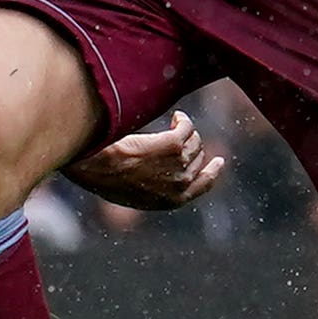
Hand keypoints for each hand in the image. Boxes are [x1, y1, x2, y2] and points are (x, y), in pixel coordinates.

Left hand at [65, 110, 227, 211]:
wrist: (99, 167)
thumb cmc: (108, 177)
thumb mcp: (135, 190)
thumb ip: (153, 185)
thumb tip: (161, 171)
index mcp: (172, 201)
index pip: (203, 186)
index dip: (212, 172)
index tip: (218, 161)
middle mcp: (180, 186)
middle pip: (198, 159)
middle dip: (192, 145)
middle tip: (178, 134)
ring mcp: (178, 165)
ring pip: (194, 142)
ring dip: (187, 130)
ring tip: (176, 122)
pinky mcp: (173, 145)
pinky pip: (187, 128)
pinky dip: (183, 120)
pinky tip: (176, 117)